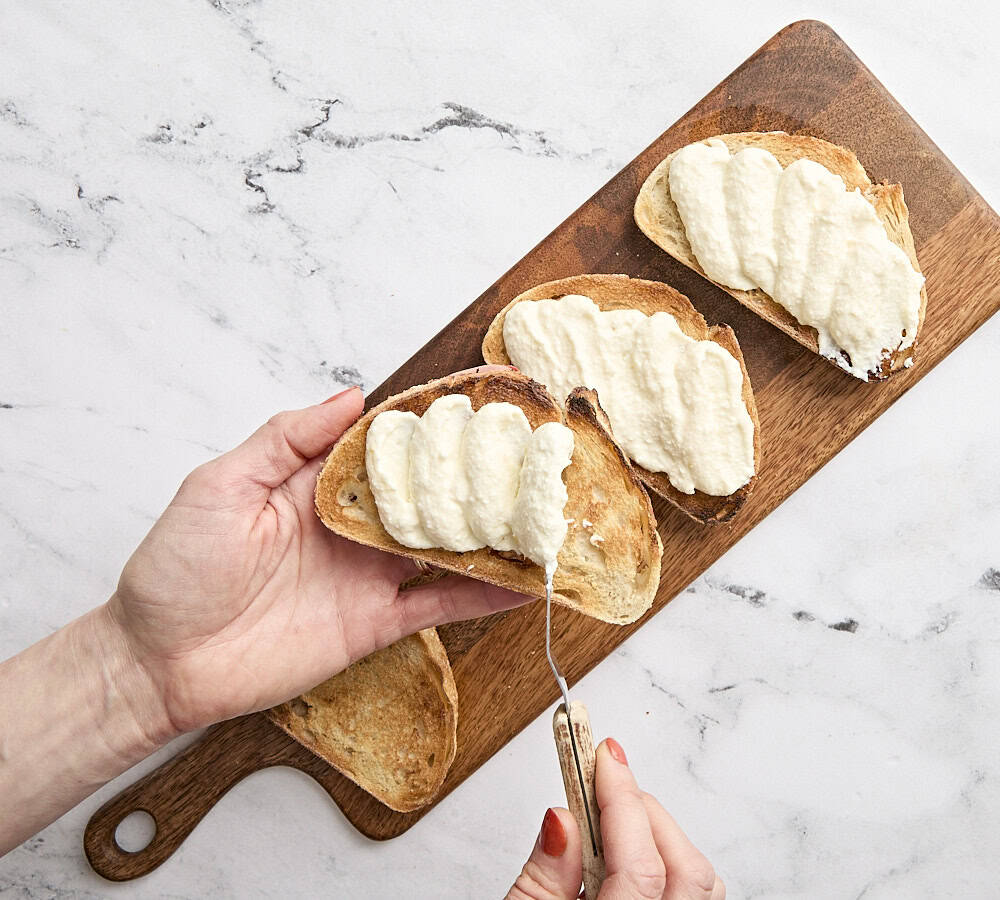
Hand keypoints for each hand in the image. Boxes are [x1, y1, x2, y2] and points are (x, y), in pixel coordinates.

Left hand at [108, 384, 527, 739]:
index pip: (386, 445)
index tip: (481, 402)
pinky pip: (440, 604)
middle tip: (534, 454)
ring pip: (445, 546)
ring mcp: (369, 573)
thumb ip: (286, 439)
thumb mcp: (221, 485)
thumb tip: (352, 394)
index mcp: (317, 482)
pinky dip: (483, 594)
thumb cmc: (177, 570)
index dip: (430, 425)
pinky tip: (523, 583)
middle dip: (477, 475)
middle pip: (427, 494)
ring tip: (546, 514)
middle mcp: (353, 524)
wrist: (162, 664)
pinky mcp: (377, 621)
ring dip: (492, 532)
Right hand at [508, 737, 723, 899]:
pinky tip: (632, 855)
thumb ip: (543, 877)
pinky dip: (670, 863)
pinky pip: (695, 896)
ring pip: (701, 882)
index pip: (640, 864)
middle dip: (644, 813)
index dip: (621, 799)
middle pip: (686, 868)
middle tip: (603, 783)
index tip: (603, 754)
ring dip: (661, 838)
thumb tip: (562, 817)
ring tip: (614, 822)